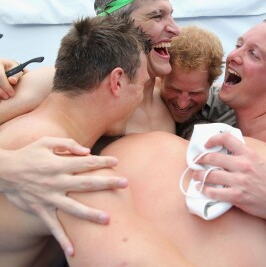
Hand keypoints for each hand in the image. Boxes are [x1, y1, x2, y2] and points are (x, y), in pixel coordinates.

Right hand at [0, 58, 23, 98]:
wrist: (6, 67)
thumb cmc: (12, 68)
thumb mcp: (16, 69)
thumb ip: (16, 75)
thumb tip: (12, 81)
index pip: (0, 75)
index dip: (6, 85)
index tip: (12, 93)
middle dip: (1, 91)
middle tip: (7, 97)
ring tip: (4, 97)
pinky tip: (0, 97)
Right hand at [1, 137, 127, 255]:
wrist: (4, 171)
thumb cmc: (29, 154)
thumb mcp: (47, 142)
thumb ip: (68, 144)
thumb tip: (88, 151)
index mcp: (59, 164)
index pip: (86, 162)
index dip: (102, 162)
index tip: (117, 162)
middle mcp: (56, 182)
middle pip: (86, 183)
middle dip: (107, 183)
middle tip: (125, 184)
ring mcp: (49, 197)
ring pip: (73, 208)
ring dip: (91, 214)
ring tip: (108, 219)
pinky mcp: (40, 209)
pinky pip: (53, 226)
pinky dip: (62, 239)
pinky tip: (73, 251)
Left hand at [192, 133, 265, 222]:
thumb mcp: (259, 161)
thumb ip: (243, 154)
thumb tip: (225, 147)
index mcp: (249, 154)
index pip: (227, 138)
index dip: (213, 139)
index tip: (206, 144)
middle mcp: (243, 165)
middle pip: (213, 157)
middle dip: (200, 159)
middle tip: (195, 161)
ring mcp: (240, 181)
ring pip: (210, 175)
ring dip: (198, 175)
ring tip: (195, 176)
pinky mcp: (237, 196)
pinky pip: (215, 192)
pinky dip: (205, 190)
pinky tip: (202, 189)